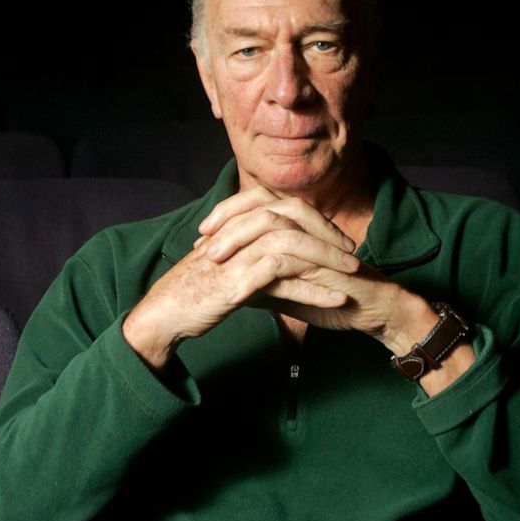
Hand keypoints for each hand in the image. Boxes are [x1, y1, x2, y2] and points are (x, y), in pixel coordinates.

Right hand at [122, 186, 358, 368]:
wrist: (166, 312)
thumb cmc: (197, 288)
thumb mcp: (228, 260)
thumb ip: (253, 250)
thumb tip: (283, 250)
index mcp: (238, 223)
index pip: (285, 208)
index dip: (315, 220)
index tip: (338, 238)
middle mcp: (240, 232)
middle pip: (294, 219)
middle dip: (327, 234)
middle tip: (353, 250)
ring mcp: (239, 254)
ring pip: (293, 246)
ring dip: (327, 258)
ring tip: (354, 272)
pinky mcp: (238, 282)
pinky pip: (284, 282)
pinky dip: (314, 290)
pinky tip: (337, 299)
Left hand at [199, 188, 435, 354]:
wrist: (371, 311)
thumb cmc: (333, 296)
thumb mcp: (285, 288)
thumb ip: (259, 279)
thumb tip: (223, 278)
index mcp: (297, 225)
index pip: (257, 201)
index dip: (227, 212)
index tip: (202, 234)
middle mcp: (306, 226)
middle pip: (260, 204)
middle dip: (226, 221)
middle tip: (201, 243)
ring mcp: (315, 241)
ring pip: (269, 226)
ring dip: (236, 241)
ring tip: (211, 261)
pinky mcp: (323, 263)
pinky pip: (283, 262)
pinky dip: (255, 276)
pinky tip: (235, 294)